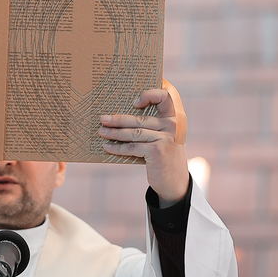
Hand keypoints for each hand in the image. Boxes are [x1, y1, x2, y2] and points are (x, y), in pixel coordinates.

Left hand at [98, 80, 189, 205]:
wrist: (175, 182)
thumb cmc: (165, 155)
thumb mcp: (165, 137)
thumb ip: (154, 124)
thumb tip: (122, 116)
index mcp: (175, 118)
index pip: (166, 97)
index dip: (151, 94)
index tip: (135, 102)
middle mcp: (173, 125)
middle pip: (140, 118)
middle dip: (118, 119)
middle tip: (102, 119)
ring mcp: (166, 138)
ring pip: (134, 132)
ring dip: (114, 132)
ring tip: (101, 132)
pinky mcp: (157, 151)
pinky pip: (133, 147)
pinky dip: (118, 147)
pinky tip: (108, 147)